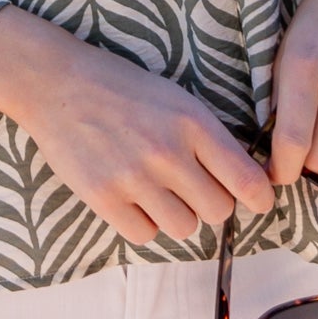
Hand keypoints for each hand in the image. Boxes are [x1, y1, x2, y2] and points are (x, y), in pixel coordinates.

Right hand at [0, 10, 272, 246]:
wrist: (57, 84)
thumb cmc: (123, 90)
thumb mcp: (177, 99)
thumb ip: (209, 138)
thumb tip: (244, 182)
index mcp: (193, 124)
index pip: (246, 180)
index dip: (260, 199)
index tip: (258, 203)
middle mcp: (167, 153)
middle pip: (217, 211)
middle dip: (211, 204)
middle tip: (194, 189)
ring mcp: (134, 178)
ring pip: (184, 228)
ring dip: (177, 215)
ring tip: (160, 192)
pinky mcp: (103, 197)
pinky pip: (145, 235)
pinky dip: (144, 223)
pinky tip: (134, 200)